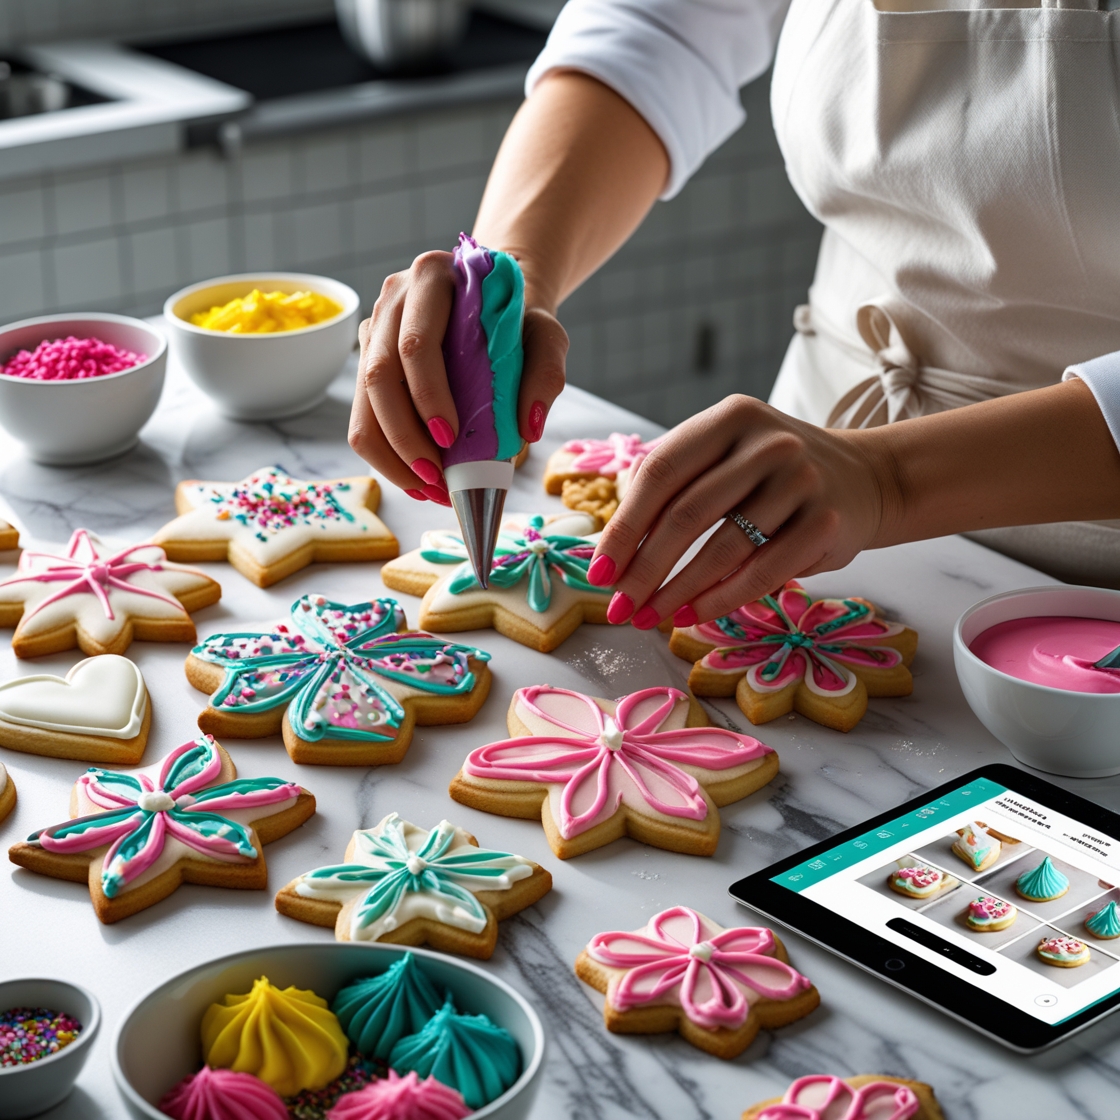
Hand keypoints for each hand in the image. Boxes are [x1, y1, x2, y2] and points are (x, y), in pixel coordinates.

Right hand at [347, 251, 568, 503]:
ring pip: (362, 405)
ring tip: (429, 489)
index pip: (416, 343)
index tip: (450, 437)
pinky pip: (364, 419)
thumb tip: (528, 427)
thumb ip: (546, 373)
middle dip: (405, 437)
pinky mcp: (369, 363)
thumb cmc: (517, 321)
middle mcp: (392, 300)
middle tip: (437, 478)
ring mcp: (374, 332)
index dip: (428, 395)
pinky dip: (387, 458)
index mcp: (432, 277)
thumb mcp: (545, 336)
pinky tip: (417, 480)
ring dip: (391, 457)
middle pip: (378, 377)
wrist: (495, 305)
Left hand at [586, 395, 887, 627]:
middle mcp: (767, 442)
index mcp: (729, 418)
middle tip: (618, 606)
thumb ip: (674, 486)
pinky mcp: (826, 522)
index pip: (660, 472)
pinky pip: (761, 571)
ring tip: (649, 616)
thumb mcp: (725, 456)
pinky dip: (720, 599)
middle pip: (686, 513)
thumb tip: (612, 549)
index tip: (599, 570)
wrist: (866, 478)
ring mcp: (800, 480)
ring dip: (677, 590)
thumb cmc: (773, 475)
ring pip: (722, 547)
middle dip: (644, 568)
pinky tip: (692, 615)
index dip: (624, 526)